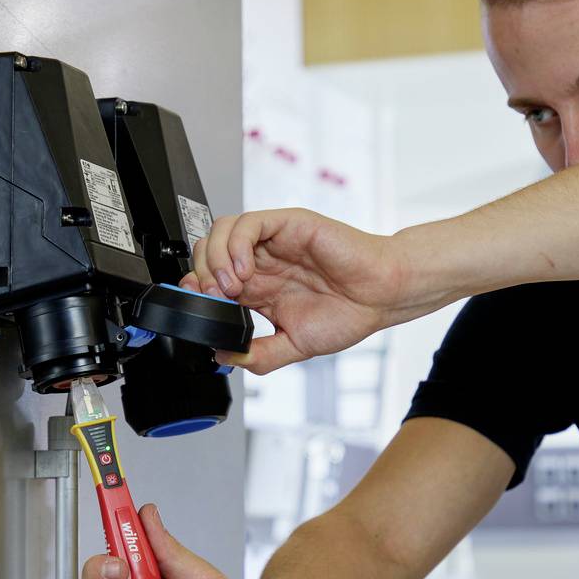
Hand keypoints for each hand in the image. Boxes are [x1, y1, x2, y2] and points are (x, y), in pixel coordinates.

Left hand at [181, 208, 415, 373]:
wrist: (381, 297)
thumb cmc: (348, 315)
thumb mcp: (295, 345)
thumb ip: (259, 354)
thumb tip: (222, 356)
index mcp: (259, 288)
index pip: (210, 280)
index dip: (197, 291)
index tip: (199, 310)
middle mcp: (261, 261)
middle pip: (208, 252)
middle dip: (201, 276)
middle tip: (215, 299)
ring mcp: (273, 241)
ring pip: (221, 232)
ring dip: (215, 260)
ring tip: (230, 286)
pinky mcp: (288, 224)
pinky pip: (248, 223)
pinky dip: (236, 245)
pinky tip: (245, 270)